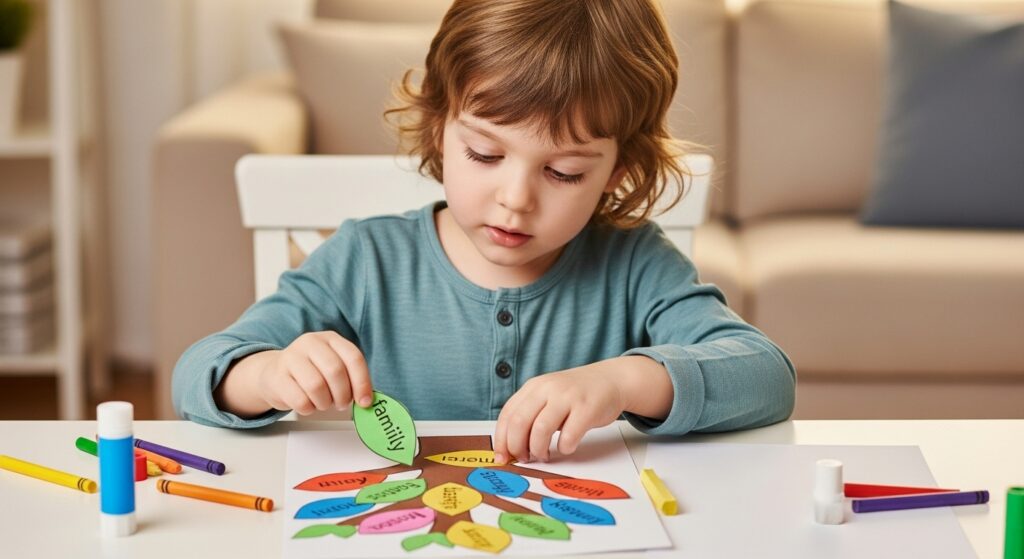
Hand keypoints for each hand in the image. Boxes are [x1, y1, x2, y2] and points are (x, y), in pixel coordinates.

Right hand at [257, 332, 373, 414]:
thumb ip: (351, 379)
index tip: (365, 402)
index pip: (353, 357)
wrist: (274, 373)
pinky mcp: (277, 376)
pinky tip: (307, 404)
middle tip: (341, 404)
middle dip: (343, 395)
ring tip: (323, 403)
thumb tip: (367, 401)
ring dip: (324, 403)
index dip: (362, 382)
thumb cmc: (311, 373)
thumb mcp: (332, 367)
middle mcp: (310, 343)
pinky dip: (308, 408)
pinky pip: (299, 399)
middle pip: (335, 371)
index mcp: (330, 339)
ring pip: (316, 386)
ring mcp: (291, 357)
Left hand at [492, 356, 672, 463]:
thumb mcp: (548, 396)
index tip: (502, 457)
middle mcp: (547, 389)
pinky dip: (564, 448)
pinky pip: (568, 436)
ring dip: (539, 450)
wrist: (611, 380)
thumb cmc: (576, 395)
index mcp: (534, 387)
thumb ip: (531, 415)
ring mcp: (567, 397)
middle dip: (517, 447)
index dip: (501, 440)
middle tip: (524, 458)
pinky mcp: (587, 408)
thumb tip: (510, 447)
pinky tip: (567, 446)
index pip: (507, 415)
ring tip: (544, 455)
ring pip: (540, 430)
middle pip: (519, 423)